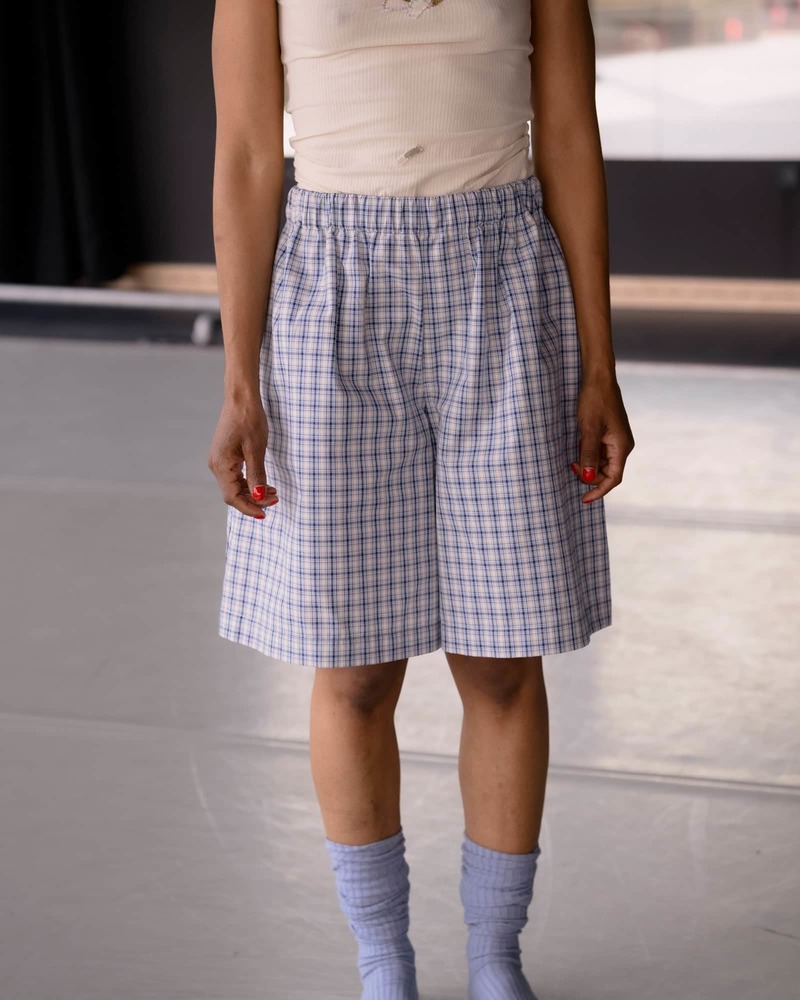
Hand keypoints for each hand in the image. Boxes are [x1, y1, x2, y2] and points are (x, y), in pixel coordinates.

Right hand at [207, 391, 278, 518]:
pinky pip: (235, 476)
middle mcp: (216, 465)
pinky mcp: (225, 455)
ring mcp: (219, 460)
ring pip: (235, 486)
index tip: (266, 513)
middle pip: (233, 493)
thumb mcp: (256, 449)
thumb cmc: (249, 420)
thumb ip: (256, 475)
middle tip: (276, 500)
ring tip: (273, 492)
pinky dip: (249, 483)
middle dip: (254, 500)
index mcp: (221, 465)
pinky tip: (263, 483)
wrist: (241, 398)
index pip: (232, 497)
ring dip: (252, 492)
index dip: (249, 508)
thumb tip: (258, 497)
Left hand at [570, 375, 634, 503]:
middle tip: (571, 467)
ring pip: (601, 463)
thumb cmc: (594, 400)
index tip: (583, 499)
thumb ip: (589, 454)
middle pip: (607, 473)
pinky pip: (599, 452)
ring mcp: (615, 440)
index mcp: (622, 446)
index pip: (613, 478)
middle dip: (589, 475)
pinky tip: (577, 450)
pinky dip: (587, 455)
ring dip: (587, 465)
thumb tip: (589, 479)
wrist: (598, 378)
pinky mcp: (608, 434)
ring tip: (572, 458)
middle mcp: (622, 445)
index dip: (599, 490)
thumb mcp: (588, 429)